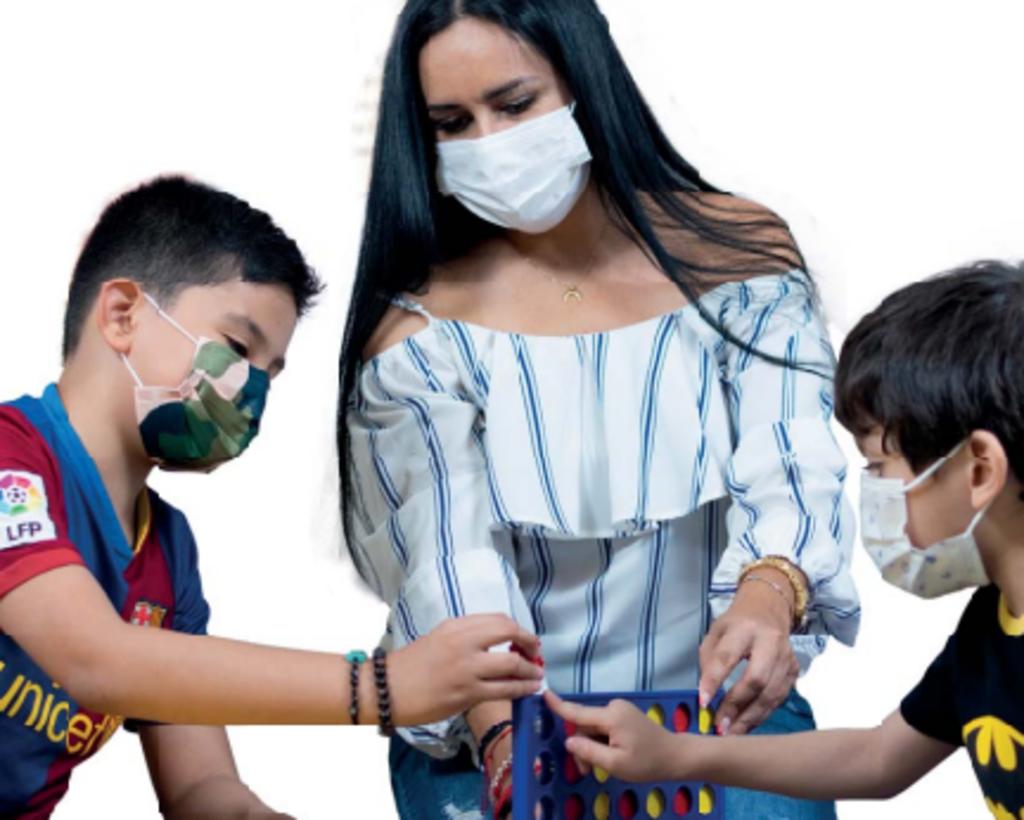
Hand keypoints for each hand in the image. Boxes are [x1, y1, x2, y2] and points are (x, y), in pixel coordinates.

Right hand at [388, 614, 542, 725]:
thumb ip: (465, 638)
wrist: (386, 688)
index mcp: (456, 626)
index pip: (498, 619)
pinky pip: (504, 690)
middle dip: (529, 643)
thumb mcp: (439, 638)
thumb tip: (494, 644)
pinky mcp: (467, 693)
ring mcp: (466, 668)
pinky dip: (522, 689)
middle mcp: (463, 642)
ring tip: (537, 676)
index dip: (518, 629)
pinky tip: (528, 691)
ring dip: (530, 670)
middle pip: (509, 632)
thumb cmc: (410, 665)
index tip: (525, 639)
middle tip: (536, 654)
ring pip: (511, 664)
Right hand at [544, 691, 688, 782]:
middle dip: (583, 746)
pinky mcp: (624, 715)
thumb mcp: (615, 764)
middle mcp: (613, 707)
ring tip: (603, 767)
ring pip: (593, 727)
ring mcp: (620, 709)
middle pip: (585, 725)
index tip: (543, 693)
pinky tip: (611, 755)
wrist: (676, 756)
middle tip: (588, 771)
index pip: (578, 711)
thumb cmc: (647, 762)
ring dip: (592, 746)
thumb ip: (589, 751)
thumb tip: (569, 740)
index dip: (559, 705)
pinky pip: (604, 726)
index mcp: (611, 716)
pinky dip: (602, 741)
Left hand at [698, 569, 798, 735]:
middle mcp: (770, 642)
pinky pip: (779, 698)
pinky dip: (762, 714)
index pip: (727, 656)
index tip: (703, 702)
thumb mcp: (716, 631)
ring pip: (771, 694)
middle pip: (756, 679)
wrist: (769, 609)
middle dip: (737, 706)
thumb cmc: (737, 623)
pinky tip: (748, 724)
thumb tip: (706, 695)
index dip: (714, 680)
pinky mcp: (794, 670)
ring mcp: (786, 658)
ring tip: (732, 733)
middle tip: (721, 726)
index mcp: (744, 627)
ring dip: (750, 717)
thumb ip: (709, 660)